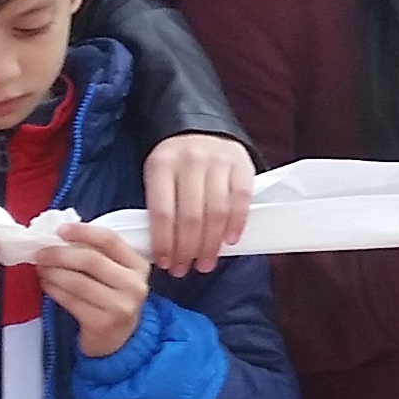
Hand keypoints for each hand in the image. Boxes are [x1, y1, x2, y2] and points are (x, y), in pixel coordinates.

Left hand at [36, 220, 150, 357]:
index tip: (60, 230)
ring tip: (41, 268)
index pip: (110, 240)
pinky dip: (53, 290)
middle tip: (41, 252)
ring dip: (53, 272)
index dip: (83, 232)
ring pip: (78, 282)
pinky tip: (46, 285)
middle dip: (60, 254)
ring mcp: (120, 306)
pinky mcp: (102, 323)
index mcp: (138, 266)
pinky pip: (70, 301)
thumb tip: (60, 237)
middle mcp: (133, 285)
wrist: (121, 339)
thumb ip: (97, 254)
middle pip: (91, 260)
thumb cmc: (112, 298)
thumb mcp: (116, 274)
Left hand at [141, 134, 251, 272]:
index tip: (166, 263)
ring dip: (211, 244)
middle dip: (188, 249)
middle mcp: (191, 161)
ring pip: (217, 211)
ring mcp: (218, 161)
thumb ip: (159, 205)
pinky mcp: (242, 164)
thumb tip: (161, 250)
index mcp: (162, 164)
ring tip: (205, 263)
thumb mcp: (157, 175)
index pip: (163, 211)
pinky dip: (237, 223)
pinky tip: (230, 241)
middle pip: (191, 216)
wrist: (200, 128)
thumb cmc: (175, 163)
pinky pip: (241, 199)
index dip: (165, 242)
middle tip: (185, 269)